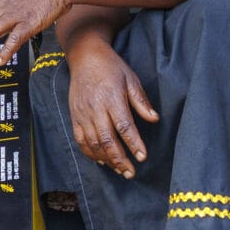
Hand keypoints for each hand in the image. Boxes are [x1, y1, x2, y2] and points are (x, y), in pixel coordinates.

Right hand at [66, 40, 157, 179]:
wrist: (85, 57)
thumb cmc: (112, 67)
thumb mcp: (131, 79)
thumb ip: (141, 101)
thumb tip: (155, 119)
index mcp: (112, 98)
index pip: (124, 126)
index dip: (133, 143)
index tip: (142, 157)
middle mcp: (95, 108)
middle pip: (107, 139)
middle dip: (120, 159)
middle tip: (131, 172)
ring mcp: (83, 113)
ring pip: (93, 143)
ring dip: (107, 159)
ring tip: (120, 170)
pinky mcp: (75, 116)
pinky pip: (80, 140)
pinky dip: (89, 153)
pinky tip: (101, 161)